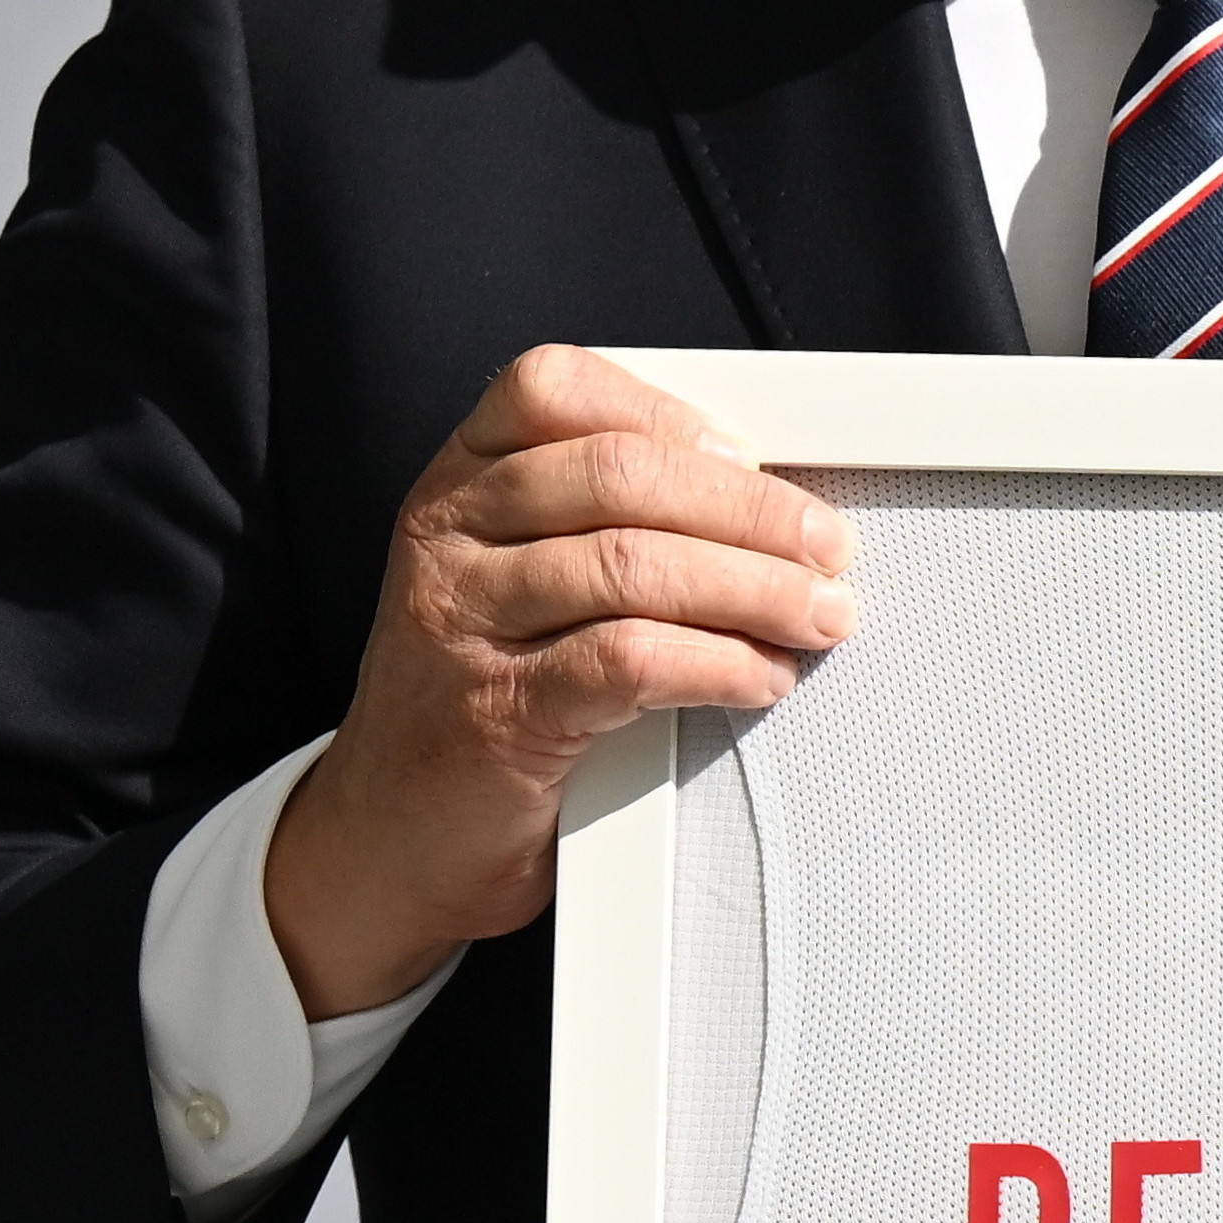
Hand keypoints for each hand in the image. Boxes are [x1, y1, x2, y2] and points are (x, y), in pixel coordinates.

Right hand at [258, 347, 855, 1017]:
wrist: (394, 832)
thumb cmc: (487, 693)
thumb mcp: (514, 580)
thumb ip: (600, 522)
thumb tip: (763, 501)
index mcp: (459, 485)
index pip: (553, 390)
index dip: (666, 412)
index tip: (751, 457)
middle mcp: (447, 539)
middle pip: (618, 475)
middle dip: (749, 509)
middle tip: (828, 549)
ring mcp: (460, 623)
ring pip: (632, 565)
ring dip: (755, 589)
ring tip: (819, 616)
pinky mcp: (497, 712)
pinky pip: (628, 661)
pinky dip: (718, 663)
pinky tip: (761, 677)